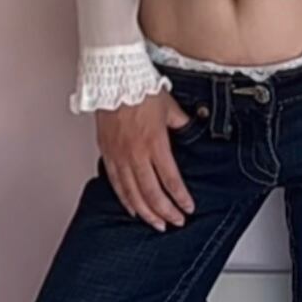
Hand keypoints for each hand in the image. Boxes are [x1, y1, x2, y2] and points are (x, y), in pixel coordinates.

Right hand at [95, 90, 195, 231]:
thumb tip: (194, 127)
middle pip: (151, 192)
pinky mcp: (107, 153)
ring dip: (145, 211)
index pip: (170, 179)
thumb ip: (182, 123)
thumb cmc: (140, 88)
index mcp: (155, 143)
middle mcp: (136, 153)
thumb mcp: (170, 106)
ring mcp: (119, 155)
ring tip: (156, 223)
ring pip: (132, 193)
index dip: (180, 198)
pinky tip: (131, 208)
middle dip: (165, 211)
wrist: (114, 79)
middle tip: (175, 222)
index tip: (187, 208)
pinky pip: (116, 183)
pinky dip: (124, 199)